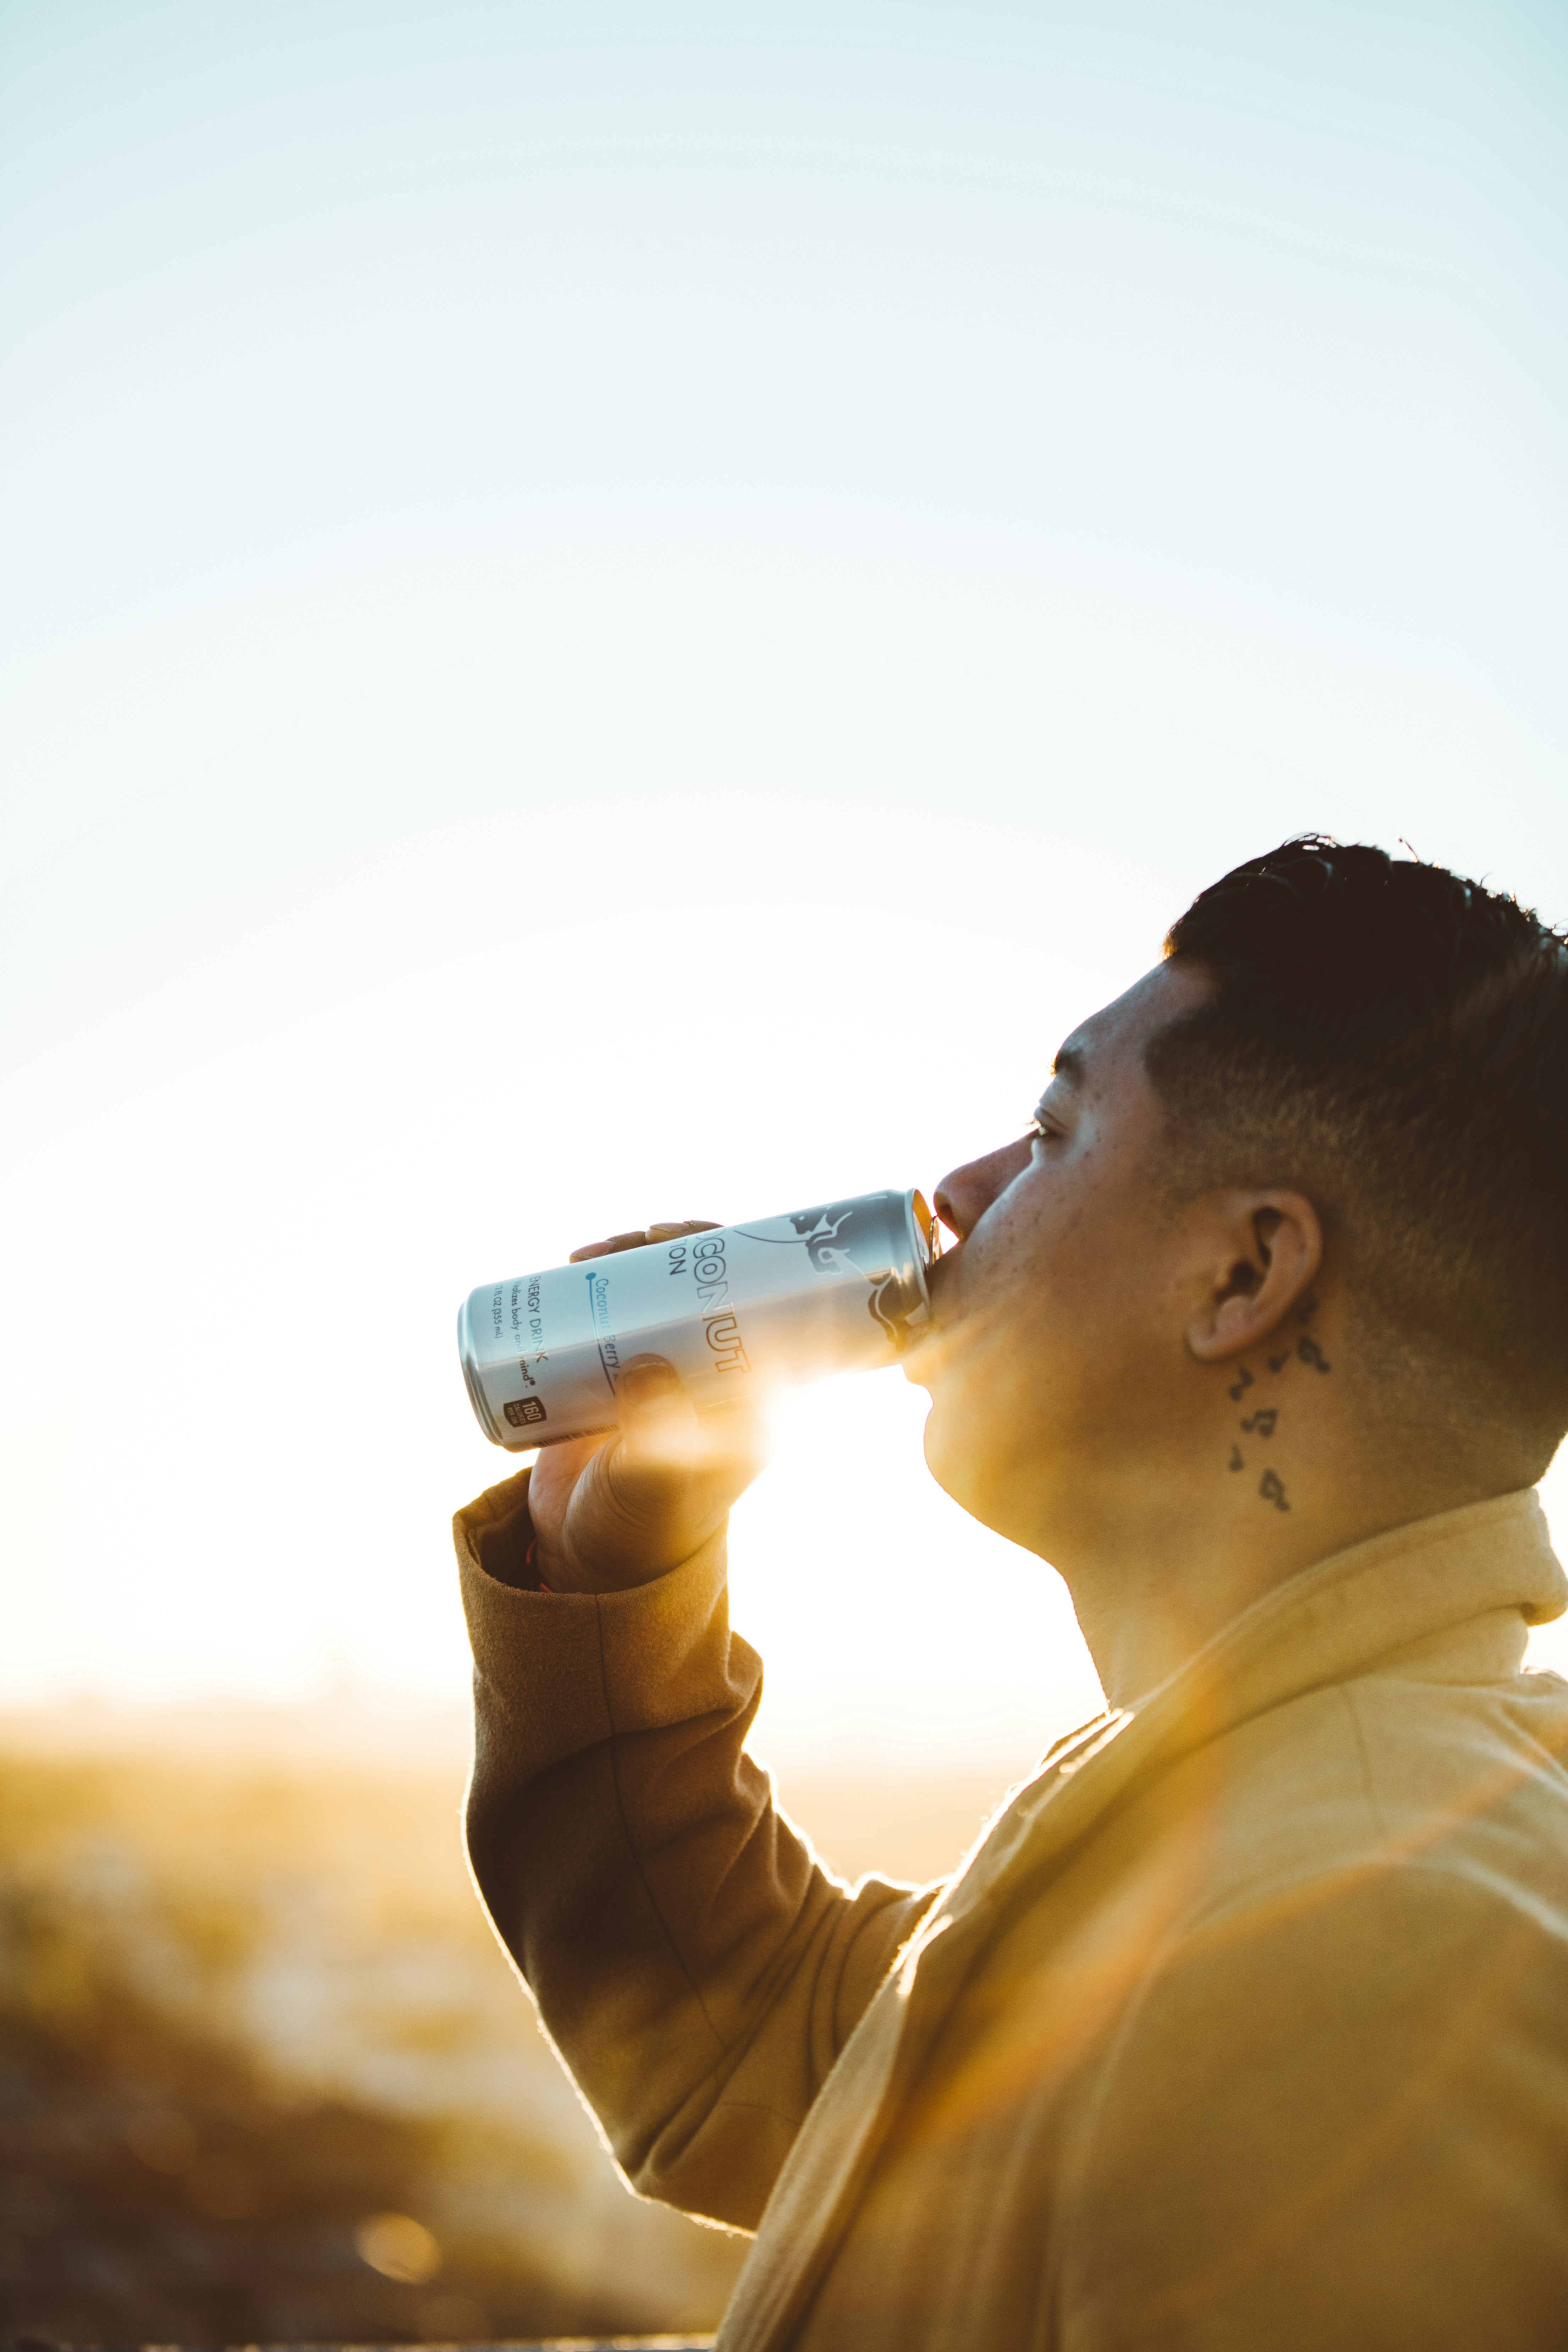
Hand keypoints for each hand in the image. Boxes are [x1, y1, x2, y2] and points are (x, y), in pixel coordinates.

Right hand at [526, 1222, 771, 1593]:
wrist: (585, 1559)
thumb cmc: (637, 1530)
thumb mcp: (652, 1483)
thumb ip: (657, 1436)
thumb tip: (647, 1370)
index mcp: (751, 1399)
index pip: (767, 1310)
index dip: (746, 1261)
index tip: (703, 1237)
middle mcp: (714, 1376)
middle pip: (710, 1287)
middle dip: (677, 1248)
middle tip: (636, 1237)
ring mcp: (666, 1370)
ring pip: (661, 1291)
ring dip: (633, 1257)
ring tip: (590, 1254)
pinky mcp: (619, 1372)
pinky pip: (617, 1311)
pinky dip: (599, 1281)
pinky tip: (575, 1264)